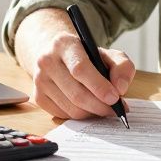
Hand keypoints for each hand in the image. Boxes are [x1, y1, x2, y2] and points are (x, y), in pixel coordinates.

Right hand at [14, 9, 134, 119]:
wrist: (58, 56)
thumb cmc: (86, 56)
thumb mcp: (108, 54)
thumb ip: (122, 66)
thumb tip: (120, 88)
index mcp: (64, 44)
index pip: (80, 69)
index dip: (99, 86)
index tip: (115, 98)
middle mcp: (47, 61)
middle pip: (76, 93)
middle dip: (100, 106)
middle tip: (116, 109)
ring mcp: (40, 80)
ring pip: (71, 108)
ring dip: (93, 113)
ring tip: (105, 107)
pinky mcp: (38, 97)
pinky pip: (64, 115)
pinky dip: (81, 115)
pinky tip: (89, 108)